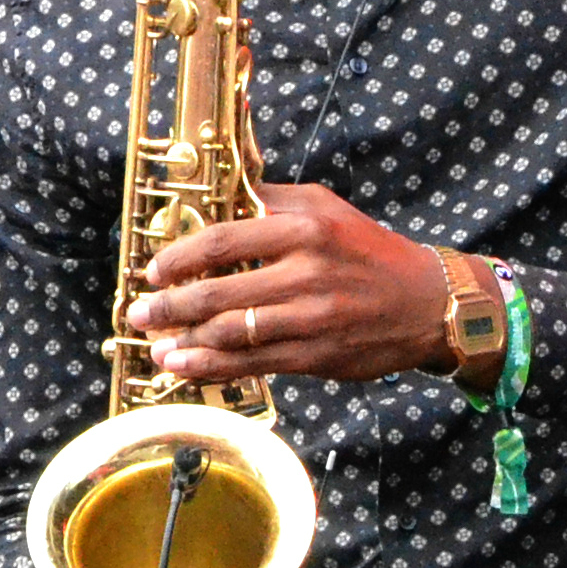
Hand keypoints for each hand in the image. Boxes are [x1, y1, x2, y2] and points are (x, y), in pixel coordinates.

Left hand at [122, 181, 450, 385]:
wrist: (427, 302)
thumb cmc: (367, 250)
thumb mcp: (325, 207)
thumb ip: (270, 202)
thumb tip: (215, 200)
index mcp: (303, 228)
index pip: (224, 240)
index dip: (180, 256)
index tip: (153, 269)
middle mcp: (306, 272)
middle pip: (219, 291)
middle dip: (169, 305)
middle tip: (139, 311)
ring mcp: (311, 318)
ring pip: (231, 333)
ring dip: (184, 342)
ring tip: (155, 345)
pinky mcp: (316, 356)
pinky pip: (253, 363)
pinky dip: (212, 367)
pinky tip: (185, 366)